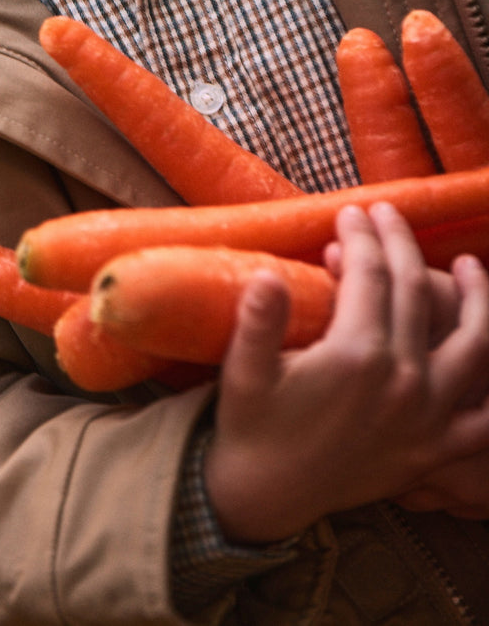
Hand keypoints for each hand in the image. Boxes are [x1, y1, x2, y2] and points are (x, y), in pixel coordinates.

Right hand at [203, 204, 488, 544]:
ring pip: (473, 346)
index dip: (360, 236)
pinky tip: (487, 354)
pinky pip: (484, 418)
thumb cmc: (253, 424)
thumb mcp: (243, 370)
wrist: (267, 494)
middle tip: (387, 215)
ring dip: (477, 299)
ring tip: (470, 264)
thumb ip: (258, 320)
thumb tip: (267, 275)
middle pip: (414, 293)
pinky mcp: (435, 448)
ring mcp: (427, 417)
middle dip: (401, 245)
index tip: (350, 213)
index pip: (369, 275)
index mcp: (356, 356)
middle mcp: (402, 382)